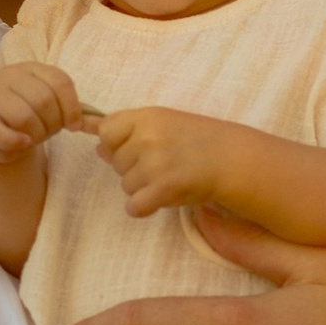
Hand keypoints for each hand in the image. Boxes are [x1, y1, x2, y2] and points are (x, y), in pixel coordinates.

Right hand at [0, 61, 86, 175]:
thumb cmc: (27, 116)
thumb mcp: (50, 107)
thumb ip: (72, 110)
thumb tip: (96, 122)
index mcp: (32, 68)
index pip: (60, 81)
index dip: (72, 107)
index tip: (74, 126)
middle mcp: (10, 76)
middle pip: (44, 99)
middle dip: (53, 123)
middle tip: (49, 133)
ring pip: (24, 116)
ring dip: (36, 134)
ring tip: (34, 138)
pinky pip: (0, 132)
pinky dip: (16, 141)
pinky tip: (23, 143)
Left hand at [90, 103, 232, 220]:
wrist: (231, 158)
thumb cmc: (197, 139)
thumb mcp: (162, 123)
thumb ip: (127, 129)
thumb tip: (94, 141)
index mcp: (146, 117)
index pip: (106, 131)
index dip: (117, 143)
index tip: (139, 146)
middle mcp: (147, 137)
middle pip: (115, 162)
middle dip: (133, 167)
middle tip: (163, 162)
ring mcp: (155, 163)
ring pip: (125, 185)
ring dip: (142, 187)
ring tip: (168, 177)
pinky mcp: (164, 188)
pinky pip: (134, 206)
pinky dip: (144, 207)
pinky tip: (160, 198)